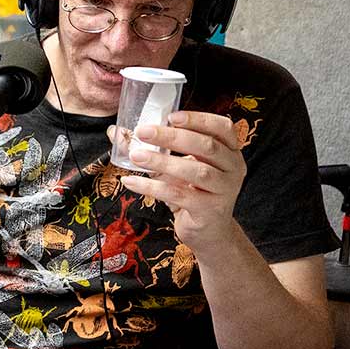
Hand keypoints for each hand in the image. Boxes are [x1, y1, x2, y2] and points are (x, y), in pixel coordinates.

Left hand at [115, 111, 245, 249]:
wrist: (208, 232)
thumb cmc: (192, 192)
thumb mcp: (176, 166)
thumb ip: (153, 147)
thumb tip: (116, 131)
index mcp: (229, 151)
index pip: (222, 127)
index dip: (198, 119)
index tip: (171, 117)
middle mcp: (233, 168)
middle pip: (206, 146)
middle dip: (172, 136)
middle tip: (142, 131)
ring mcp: (224, 190)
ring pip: (194, 170)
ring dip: (162, 161)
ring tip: (136, 156)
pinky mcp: (210, 210)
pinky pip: (178, 195)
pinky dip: (152, 187)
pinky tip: (131, 181)